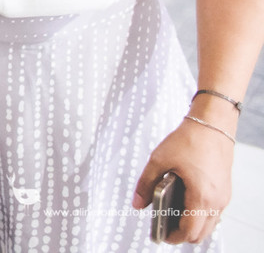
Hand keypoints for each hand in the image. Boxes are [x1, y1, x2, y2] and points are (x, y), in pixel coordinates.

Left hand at [132, 118, 232, 243]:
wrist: (211, 124)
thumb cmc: (188, 140)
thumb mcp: (158, 160)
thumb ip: (146, 184)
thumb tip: (137, 204)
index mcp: (201, 196)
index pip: (189, 231)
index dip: (173, 237)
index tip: (159, 235)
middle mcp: (216, 201)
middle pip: (201, 234)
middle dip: (182, 234)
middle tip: (164, 227)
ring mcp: (223, 197)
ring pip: (209, 225)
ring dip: (192, 225)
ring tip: (171, 216)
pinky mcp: (224, 190)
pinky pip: (213, 213)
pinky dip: (199, 215)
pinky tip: (183, 204)